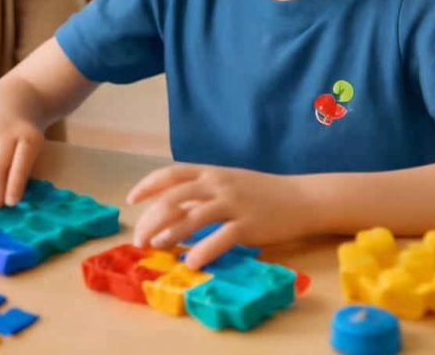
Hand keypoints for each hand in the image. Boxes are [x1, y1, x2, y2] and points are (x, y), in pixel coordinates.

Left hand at [126, 164, 311, 269]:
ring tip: (156, 248)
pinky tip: (191, 261)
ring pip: (193, 216)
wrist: (302, 198)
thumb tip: (171, 211)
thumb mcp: (229, 184)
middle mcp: (218, 184)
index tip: (131, 200)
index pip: (171, 174)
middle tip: (139, 239)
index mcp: (211, 172)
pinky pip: (221, 237)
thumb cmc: (262, 193)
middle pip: (175, 198)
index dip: (148, 185)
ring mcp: (233, 203)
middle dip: (151, 219)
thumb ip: (202, 194)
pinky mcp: (249, 224)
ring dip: (170, 233)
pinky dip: (203, 250)